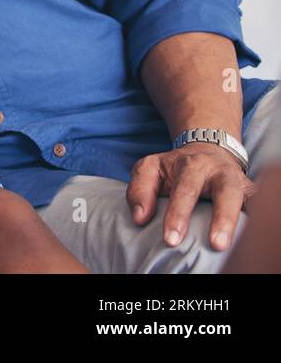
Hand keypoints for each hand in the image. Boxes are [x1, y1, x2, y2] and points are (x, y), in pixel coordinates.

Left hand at [127, 141, 255, 250]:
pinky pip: (257, 205)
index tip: (171, 239)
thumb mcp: (150, 168)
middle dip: (221, 218)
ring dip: (243, 221)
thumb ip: (139, 189)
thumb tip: (140, 218)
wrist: (207, 151)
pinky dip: (256, 218)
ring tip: (233, 244)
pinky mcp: (252, 192)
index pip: (184, 190)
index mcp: (191, 165)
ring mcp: (238, 182)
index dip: (178, 215)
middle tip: (214, 244)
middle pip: (224, 192)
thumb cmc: (176, 167)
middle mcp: (219, 171)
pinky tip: (248, 236)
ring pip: (246, 199)